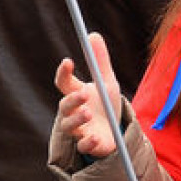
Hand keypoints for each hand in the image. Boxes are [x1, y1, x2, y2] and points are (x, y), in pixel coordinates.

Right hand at [54, 32, 120, 158]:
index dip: (63, 73)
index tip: (68, 62)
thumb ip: (100, 61)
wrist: (116, 130)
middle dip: (71, 100)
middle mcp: (73, 112)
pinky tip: (96, 137)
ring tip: (88, 113)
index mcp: (76, 93)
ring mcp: (80, 130)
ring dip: (77, 120)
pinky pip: (83, 146)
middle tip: (83, 94)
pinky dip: (88, 142)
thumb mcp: (107, 81)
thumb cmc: (106, 103)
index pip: (64, 83)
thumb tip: (93, 34)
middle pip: (64, 106)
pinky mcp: (89, 145)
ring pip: (69, 127)